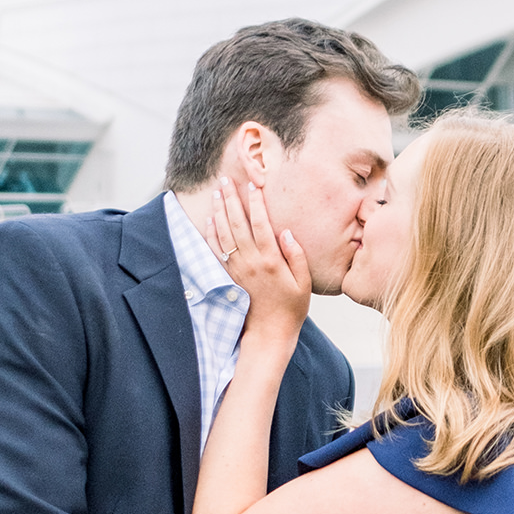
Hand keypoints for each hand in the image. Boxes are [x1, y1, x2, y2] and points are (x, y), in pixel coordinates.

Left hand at [207, 177, 309, 340]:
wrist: (269, 332)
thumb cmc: (291, 308)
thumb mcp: (304, 283)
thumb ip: (297, 256)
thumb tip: (287, 232)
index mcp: (271, 260)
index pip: (261, 225)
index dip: (256, 204)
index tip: (253, 186)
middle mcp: (251, 262)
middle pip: (237, 224)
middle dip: (231, 200)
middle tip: (226, 180)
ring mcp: (237, 269)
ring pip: (224, 234)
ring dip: (219, 211)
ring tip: (217, 192)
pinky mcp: (229, 276)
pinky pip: (216, 250)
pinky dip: (211, 233)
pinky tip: (210, 219)